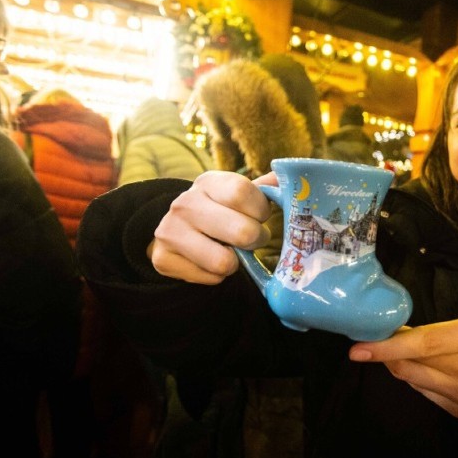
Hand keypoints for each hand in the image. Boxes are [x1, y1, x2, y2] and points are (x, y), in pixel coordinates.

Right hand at [148, 170, 274, 284]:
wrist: (175, 229)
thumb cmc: (219, 211)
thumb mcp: (237, 194)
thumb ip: (265, 188)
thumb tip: (294, 178)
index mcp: (208, 182)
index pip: (243, 192)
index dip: (261, 210)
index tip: (260, 216)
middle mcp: (184, 203)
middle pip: (242, 232)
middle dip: (255, 240)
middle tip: (250, 239)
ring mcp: (169, 231)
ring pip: (225, 262)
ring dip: (236, 262)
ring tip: (230, 251)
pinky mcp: (163, 259)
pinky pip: (210, 278)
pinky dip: (217, 276)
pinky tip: (210, 261)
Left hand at [349, 244, 457, 432]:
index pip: (426, 343)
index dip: (390, 344)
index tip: (360, 343)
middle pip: (410, 362)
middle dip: (382, 351)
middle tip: (361, 338)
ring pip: (412, 378)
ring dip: (394, 363)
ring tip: (384, 344)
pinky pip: (424, 391)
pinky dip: (412, 375)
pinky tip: (410, 361)